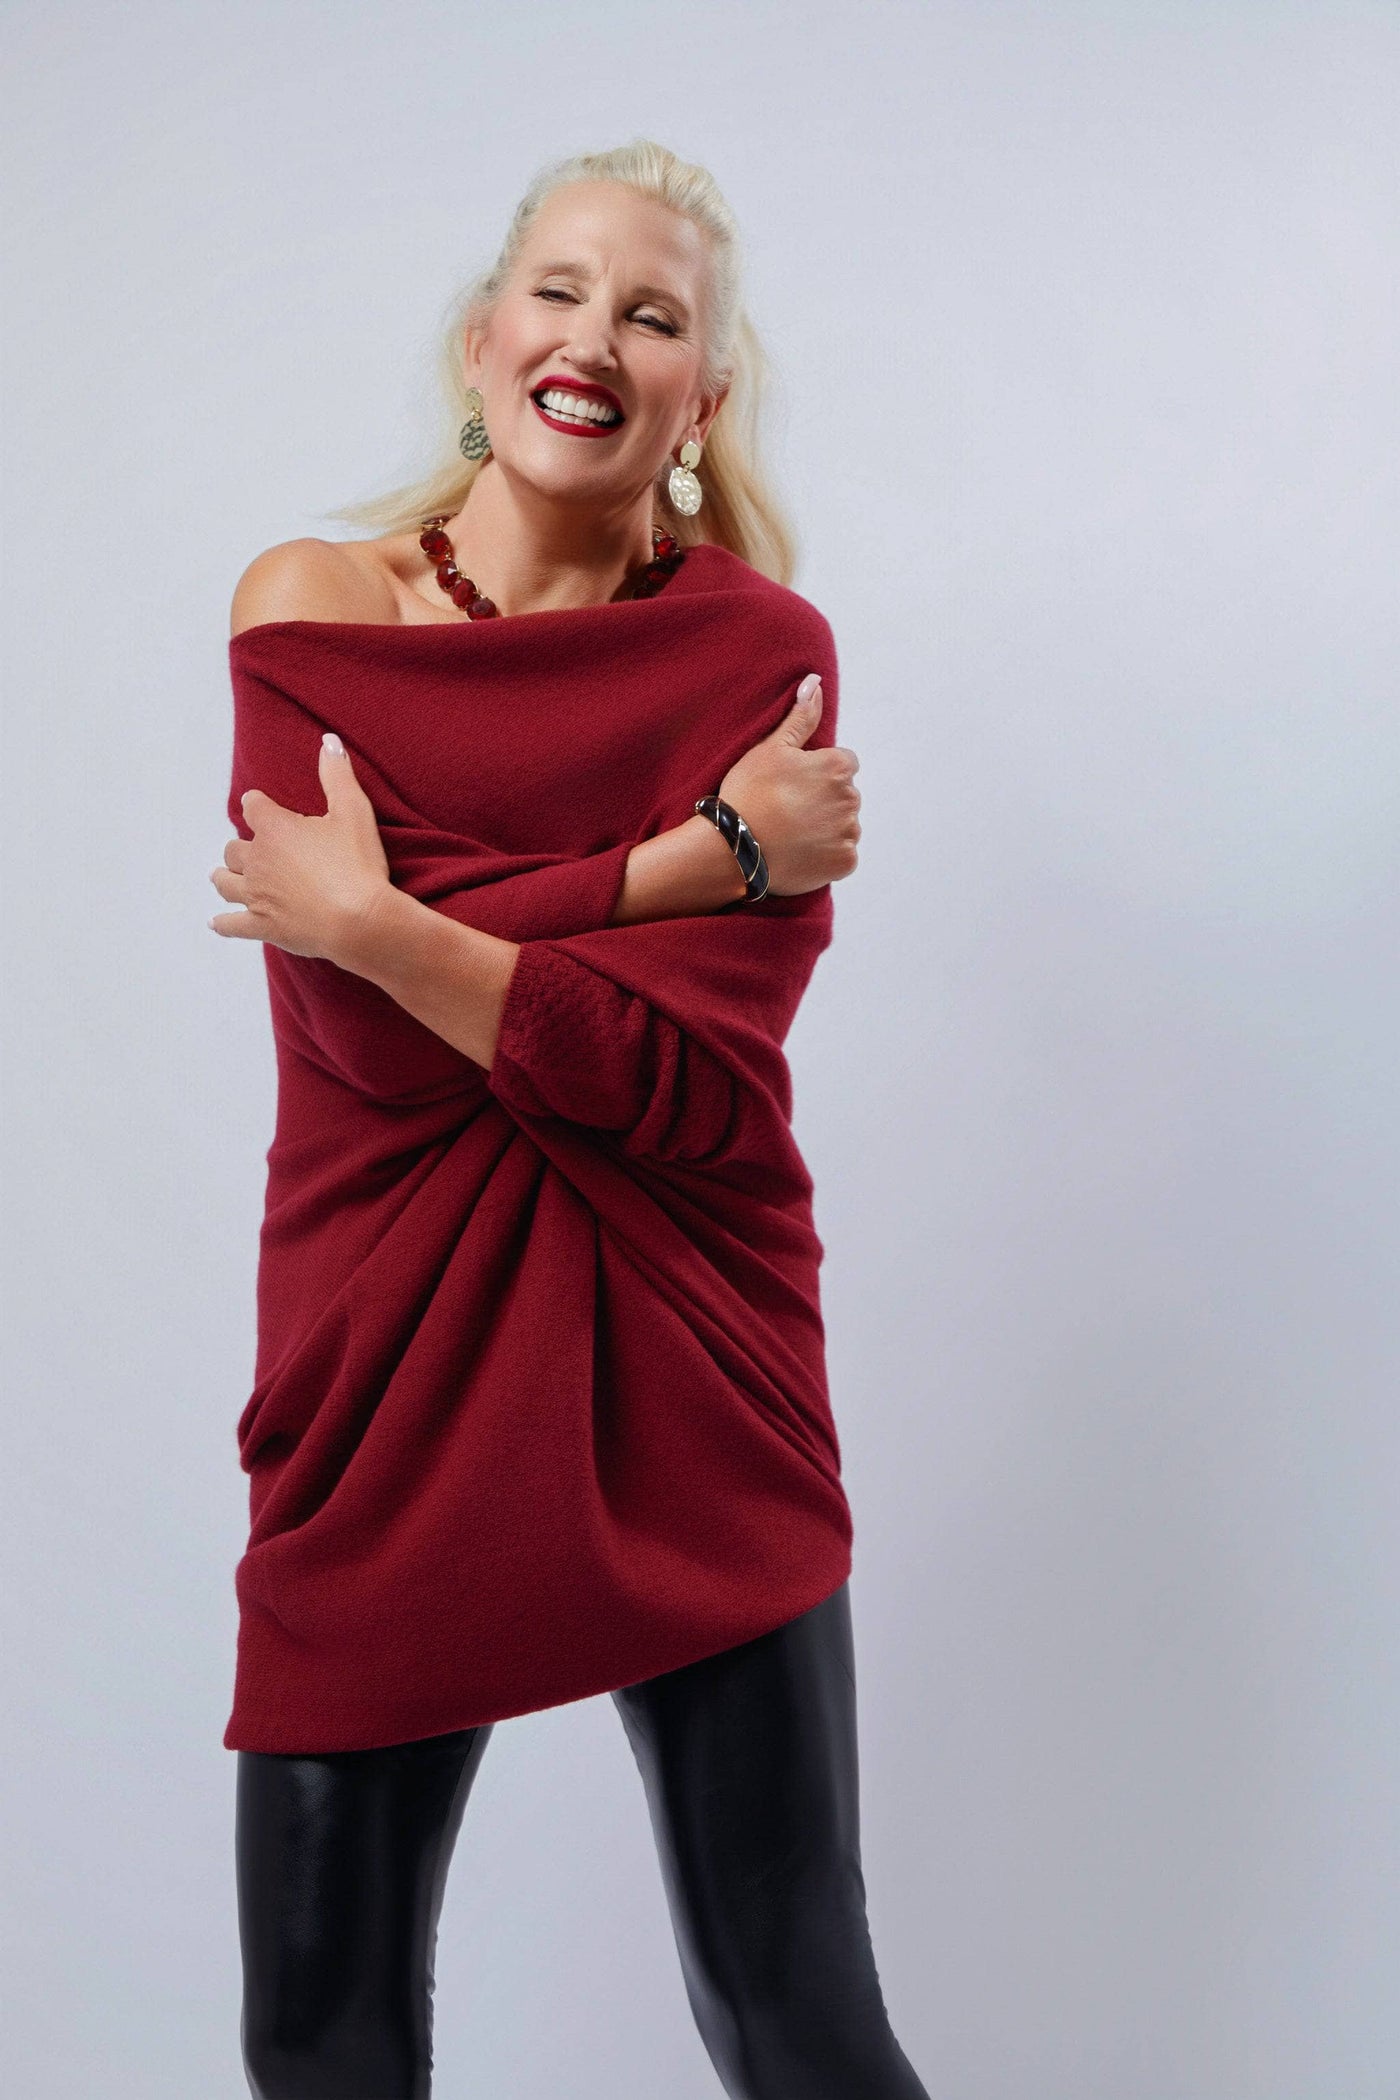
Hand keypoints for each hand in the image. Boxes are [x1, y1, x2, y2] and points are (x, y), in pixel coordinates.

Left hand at [207, 733, 392, 960]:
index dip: (257, 804)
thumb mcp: (354, 811)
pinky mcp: (262, 926)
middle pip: (234, 848)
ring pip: (226, 883)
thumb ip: (337, 774)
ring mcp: (256, 896)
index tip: (260, 805)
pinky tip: (216, 923)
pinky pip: (232, 925)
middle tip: (254, 850)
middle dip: (242, 847)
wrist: (359, 921)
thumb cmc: (358, 865)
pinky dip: (223, 924)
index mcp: (275, 828)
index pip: (253, 806)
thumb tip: (328, 741)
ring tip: (222, 876)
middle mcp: (257, 860)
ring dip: (224, 877)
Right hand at [717, 674, 860, 896]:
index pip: (842, 764)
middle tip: (787, 810)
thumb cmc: (749, 793)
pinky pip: (842, 855)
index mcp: (838, 767)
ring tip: (791, 832)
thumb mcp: (771, 748)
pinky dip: (826, 855)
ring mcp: (849, 833)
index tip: (793, 785)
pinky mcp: (844, 863)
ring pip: (844, 825)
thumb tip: (816, 682)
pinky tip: (800, 851)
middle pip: (844, 796)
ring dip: (826, 828)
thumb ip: (801, 717)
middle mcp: (851, 799)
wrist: (733, 849)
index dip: (817, 773)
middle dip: (823, 801)